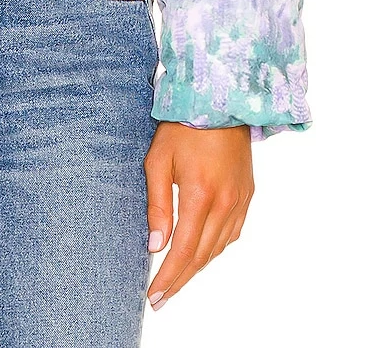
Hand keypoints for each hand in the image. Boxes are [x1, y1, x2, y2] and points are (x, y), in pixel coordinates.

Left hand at [144, 120, 254, 309]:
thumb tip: (155, 245)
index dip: (169, 278)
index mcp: (201, 195)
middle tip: (160, 299)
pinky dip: (214, 248)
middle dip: (180, 280)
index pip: (184, 250)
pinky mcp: (247, 196)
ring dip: (197, 267)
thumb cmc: (183, 127)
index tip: (154, 297)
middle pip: (202, 256)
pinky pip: (231, 234)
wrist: (221, 102)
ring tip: (175, 280)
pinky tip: (201, 252)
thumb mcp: (158, 160)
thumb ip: (157, 205)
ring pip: (218, 248)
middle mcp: (225, 204)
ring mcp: (240, 201)